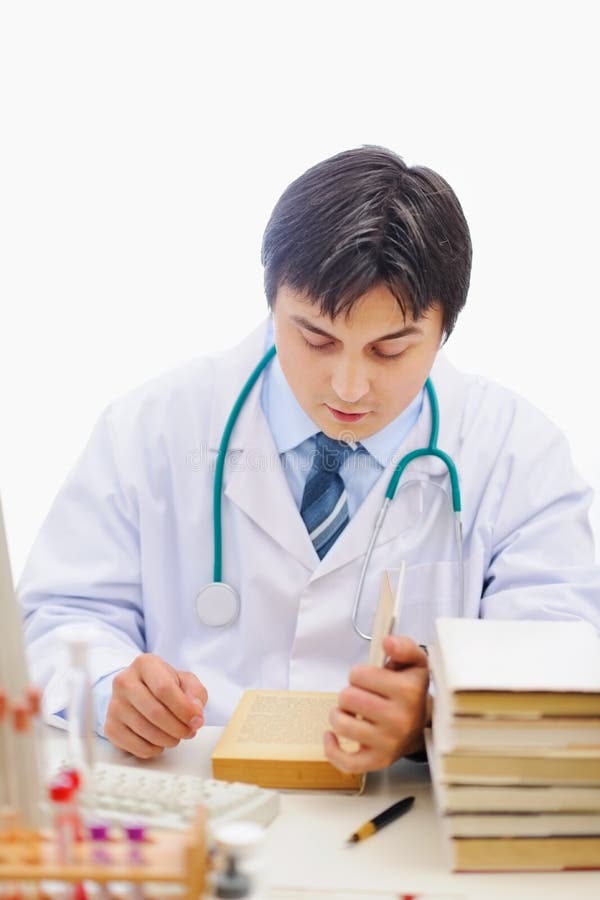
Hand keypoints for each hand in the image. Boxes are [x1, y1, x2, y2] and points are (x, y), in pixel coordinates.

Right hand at [104, 653, 207, 758]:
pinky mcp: (110, 727)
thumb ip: (196, 693)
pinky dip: (155, 749)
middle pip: (155, 712)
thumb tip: (195, 714)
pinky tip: (160, 740)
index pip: (164, 688)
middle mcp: (124, 681)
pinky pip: (137, 747)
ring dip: (169, 739)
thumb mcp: (185, 681)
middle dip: (179, 727)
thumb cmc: (164, 685)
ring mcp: (115, 705)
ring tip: (177, 735)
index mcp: (144, 664)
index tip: (197, 720)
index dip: (184, 709)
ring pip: (146, 731)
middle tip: (190, 731)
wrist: (138, 690)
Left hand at [323, 635, 429, 773]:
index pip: (358, 674)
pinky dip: (332, 749)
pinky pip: (346, 762)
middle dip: (349, 694)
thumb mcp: (414, 662)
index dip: (359, 674)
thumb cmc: (412, 691)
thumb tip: (388, 641)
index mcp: (408, 691)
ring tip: (352, 713)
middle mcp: (400, 718)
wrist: (422, 725)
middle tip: (362, 697)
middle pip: (347, 697)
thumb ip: (403, 646)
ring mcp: (388, 743)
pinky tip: (331, 736)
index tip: (370, 680)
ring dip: (340, 715)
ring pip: (342, 724)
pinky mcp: (378, 761)